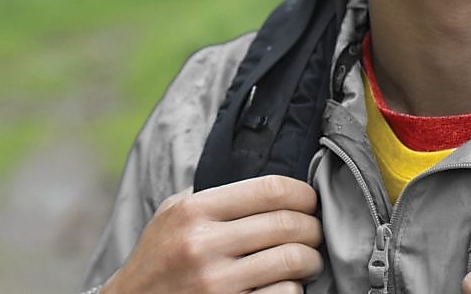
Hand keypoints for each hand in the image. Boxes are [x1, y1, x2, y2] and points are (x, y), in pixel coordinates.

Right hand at [99, 175, 322, 293]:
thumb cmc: (158, 261)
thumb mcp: (172, 216)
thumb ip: (210, 197)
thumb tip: (266, 186)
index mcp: (193, 212)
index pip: (269, 189)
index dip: (302, 193)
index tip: (309, 201)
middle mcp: (203, 245)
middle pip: (288, 224)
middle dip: (312, 229)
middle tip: (312, 233)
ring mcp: (216, 284)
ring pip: (293, 261)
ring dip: (310, 261)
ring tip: (307, 261)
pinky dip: (293, 290)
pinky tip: (284, 286)